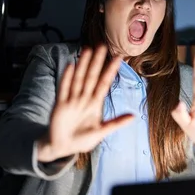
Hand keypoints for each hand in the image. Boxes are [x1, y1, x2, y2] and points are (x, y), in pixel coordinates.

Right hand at [37, 45, 133, 161]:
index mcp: (95, 104)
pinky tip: (70, 66)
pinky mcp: (60, 105)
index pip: (104, 83)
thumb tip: (133, 116)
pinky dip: (67, 78)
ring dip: (82, 65)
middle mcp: (84, 99)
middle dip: (96, 62)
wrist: (62, 147)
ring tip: (87, 50)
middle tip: (102, 46)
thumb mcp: (100, 133)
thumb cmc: (82, 140)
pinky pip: (64, 89)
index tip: (118, 58)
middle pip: (91, 77)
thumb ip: (115, 123)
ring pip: (78, 79)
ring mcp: (72, 100)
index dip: (110, 71)